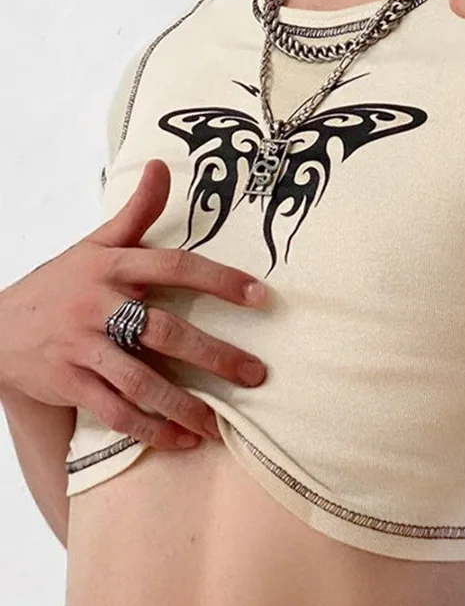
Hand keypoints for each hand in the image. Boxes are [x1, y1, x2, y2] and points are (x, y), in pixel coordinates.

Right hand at [0, 159, 267, 449]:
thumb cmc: (61, 283)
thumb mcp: (95, 244)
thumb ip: (135, 211)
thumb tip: (159, 164)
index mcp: (111, 265)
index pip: (175, 265)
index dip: (219, 280)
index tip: (261, 296)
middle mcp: (98, 304)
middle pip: (164, 331)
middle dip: (214, 355)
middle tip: (255, 374)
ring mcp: (81, 346)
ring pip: (140, 380)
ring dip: (184, 405)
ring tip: (220, 424)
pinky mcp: (68, 383)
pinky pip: (115, 411)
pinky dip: (151, 429)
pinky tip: (182, 440)